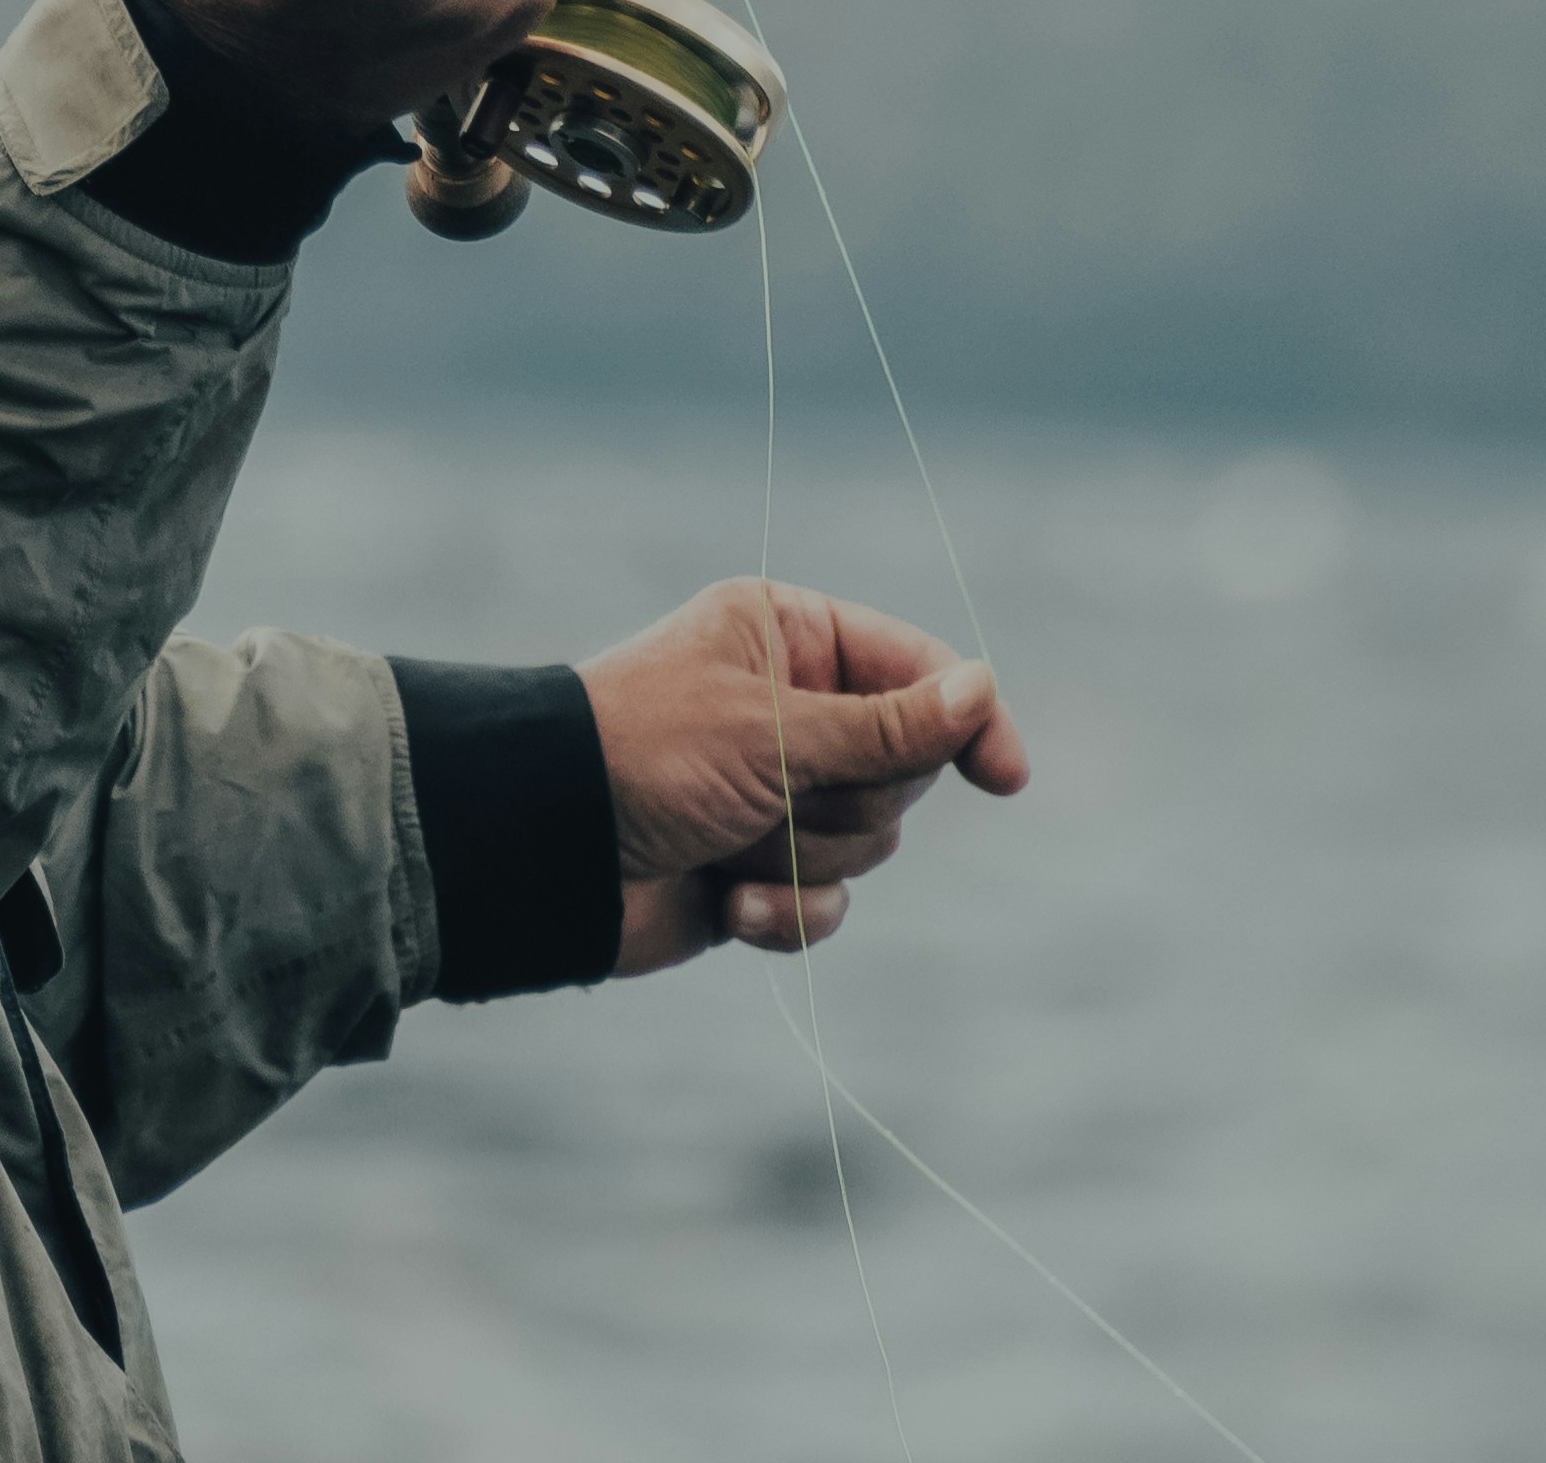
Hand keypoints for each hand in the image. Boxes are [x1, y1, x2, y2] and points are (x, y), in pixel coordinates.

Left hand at [583, 577, 1026, 978]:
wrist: (540, 851)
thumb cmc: (643, 757)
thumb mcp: (773, 731)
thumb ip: (887, 727)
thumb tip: (982, 690)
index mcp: (787, 636)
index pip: (916, 669)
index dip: (965, 720)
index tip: (1005, 776)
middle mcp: (788, 706)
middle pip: (902, 768)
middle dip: (847, 800)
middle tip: (775, 796)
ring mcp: (774, 789)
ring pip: (871, 841)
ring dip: (803, 854)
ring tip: (726, 842)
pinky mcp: (756, 865)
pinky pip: (826, 899)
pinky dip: (784, 909)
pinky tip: (725, 904)